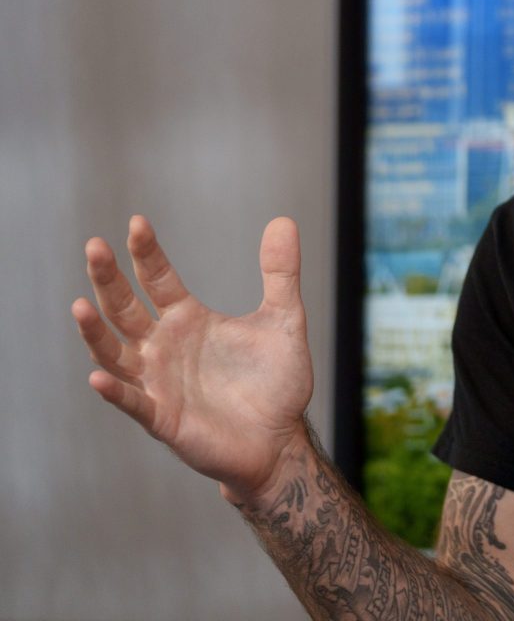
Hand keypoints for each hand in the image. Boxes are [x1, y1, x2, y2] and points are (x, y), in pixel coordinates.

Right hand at [71, 216, 314, 501]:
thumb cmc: (276, 382)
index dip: (146, 253)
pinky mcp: (164, 418)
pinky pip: (133, 403)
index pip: (158, 279)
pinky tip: (100, 376)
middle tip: (94, 246)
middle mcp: (165, 347)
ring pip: (116, 353)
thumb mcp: (284, 320)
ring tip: (80, 305)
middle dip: (108, 279)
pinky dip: (116, 390)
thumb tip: (283, 221)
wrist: (281, 440)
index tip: (137, 222)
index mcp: (188, 320)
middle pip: (125, 309)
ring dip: (96, 332)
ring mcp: (159, 382)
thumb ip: (280, 274)